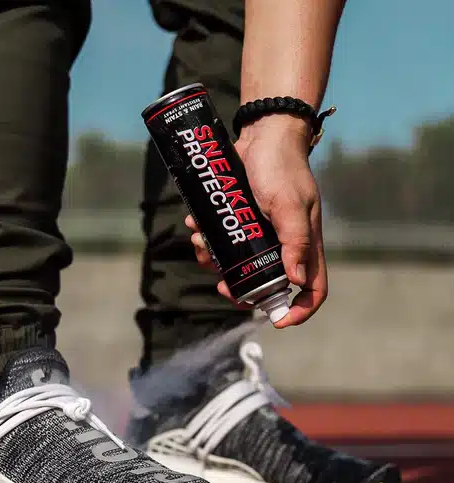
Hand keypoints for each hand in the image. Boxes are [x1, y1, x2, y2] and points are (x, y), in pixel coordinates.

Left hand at [187, 115, 327, 327]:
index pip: (312, 288)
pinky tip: (195, 227)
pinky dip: (205, 240)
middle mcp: (284, 245)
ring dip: (215, 261)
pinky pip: (221, 242)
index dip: (299, 310)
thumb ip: (295, 241)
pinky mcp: (239, 222)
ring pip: (238, 265)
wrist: (261, 136)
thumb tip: (297, 280)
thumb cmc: (282, 168)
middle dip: (243, 290)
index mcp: (304, 245)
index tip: (277, 321)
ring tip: (202, 245)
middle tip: (224, 286)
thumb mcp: (289, 205)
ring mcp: (260, 234)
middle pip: (268, 284)